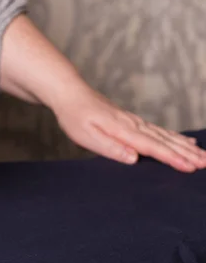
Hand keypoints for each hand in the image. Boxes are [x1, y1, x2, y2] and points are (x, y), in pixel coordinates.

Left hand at [53, 86, 205, 171]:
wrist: (70, 94)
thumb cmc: (74, 117)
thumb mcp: (86, 136)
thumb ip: (110, 148)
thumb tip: (134, 158)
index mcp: (123, 130)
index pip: (152, 147)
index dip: (172, 158)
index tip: (190, 168)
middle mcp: (134, 124)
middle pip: (165, 141)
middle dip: (187, 154)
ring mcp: (135, 121)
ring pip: (165, 135)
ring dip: (185, 147)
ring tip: (203, 156)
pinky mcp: (132, 121)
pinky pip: (159, 131)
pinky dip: (176, 137)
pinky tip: (185, 141)